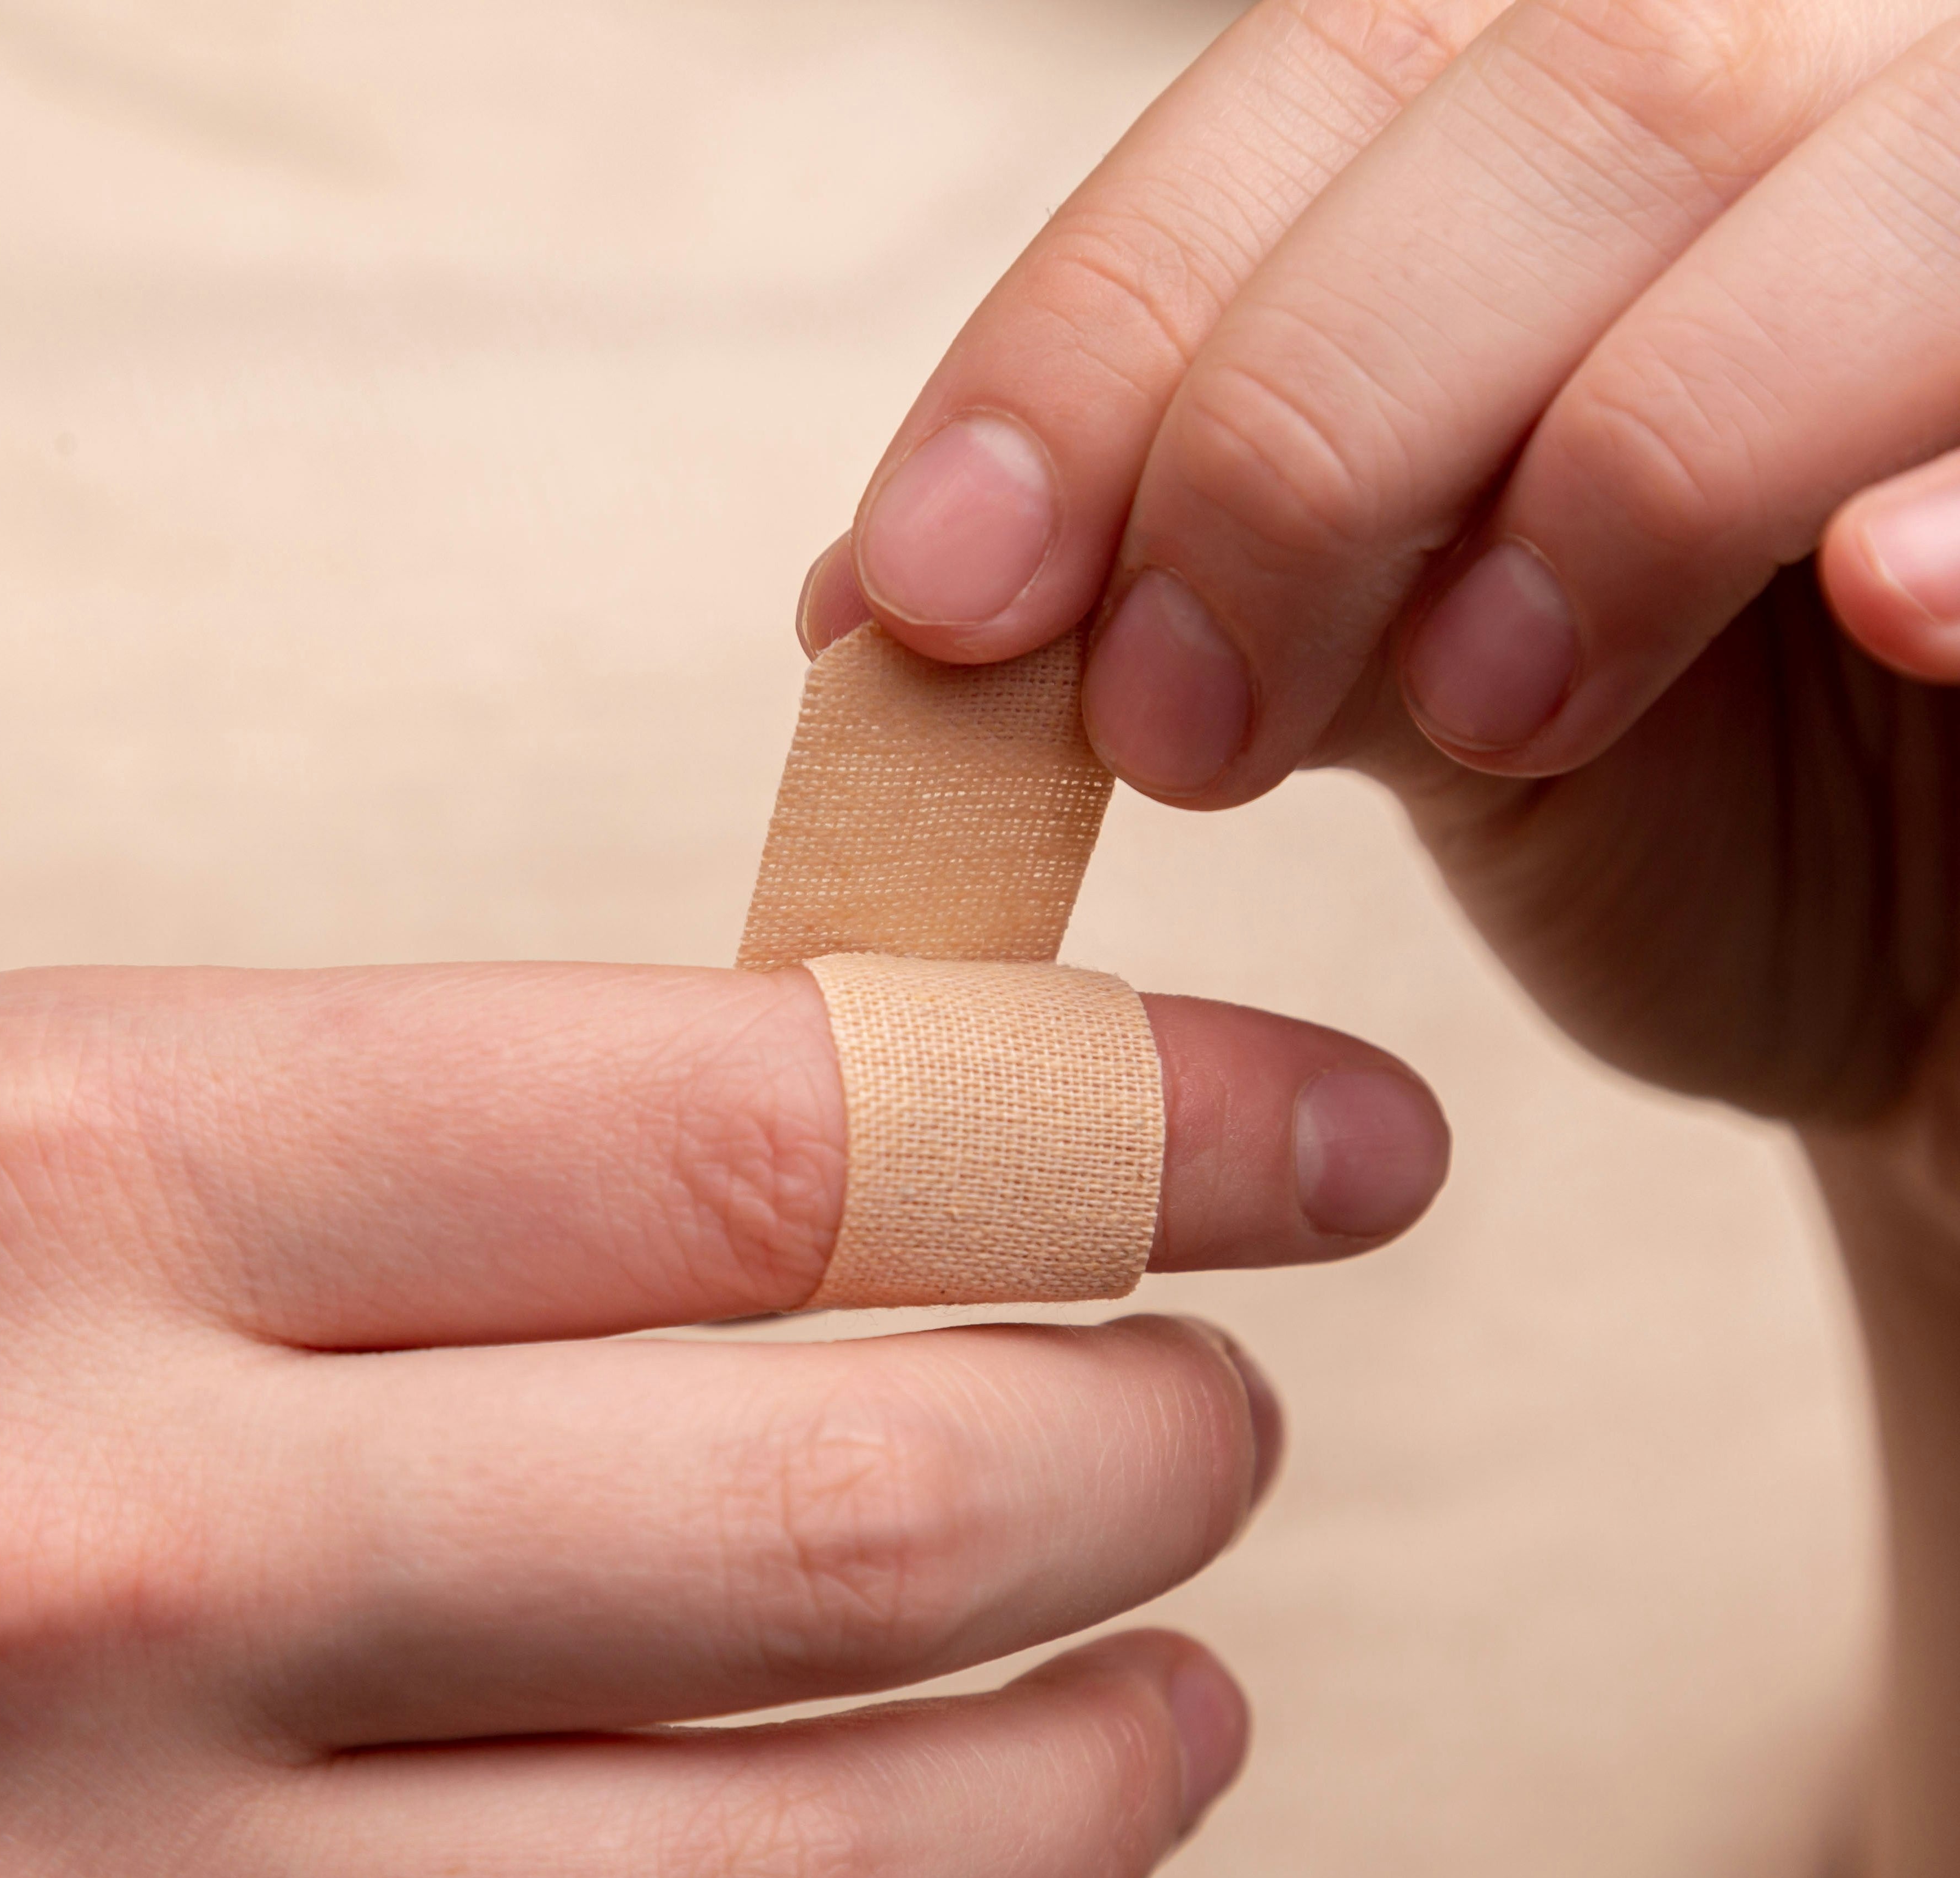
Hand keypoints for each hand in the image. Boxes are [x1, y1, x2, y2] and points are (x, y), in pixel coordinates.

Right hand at [0, 960, 1445, 1877]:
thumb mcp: (98, 1138)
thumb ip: (464, 1163)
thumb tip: (860, 1181)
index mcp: (104, 1168)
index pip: (802, 1123)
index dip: (1144, 1115)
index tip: (1344, 1130)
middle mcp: (126, 1536)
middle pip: (862, 1500)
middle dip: (1154, 1450)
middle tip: (1232, 1410)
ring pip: (817, 1866)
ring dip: (1093, 1764)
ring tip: (1186, 1682)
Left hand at [799, 3, 1959, 1877]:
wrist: (1918, 938)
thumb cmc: (1663, 807)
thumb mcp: (1393, 694)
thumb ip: (1187, 598)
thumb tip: (865, 609)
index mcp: (1577, 133)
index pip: (1310, 98)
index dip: (1094, 340)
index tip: (926, 597)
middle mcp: (1797, 100)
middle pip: (1554, 106)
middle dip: (1304, 435)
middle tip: (1174, 729)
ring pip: (1815, 210)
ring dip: (1610, 470)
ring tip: (1490, 720)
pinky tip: (1887, 601)